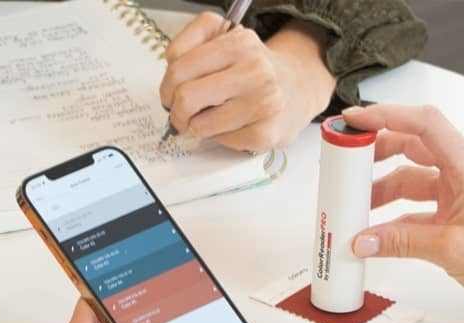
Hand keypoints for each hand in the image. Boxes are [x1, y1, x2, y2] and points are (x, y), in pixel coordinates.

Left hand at [160, 14, 334, 150]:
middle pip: (186, 97)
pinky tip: (231, 124)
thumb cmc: (251, 68)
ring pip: (200, 125)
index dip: (166, 86)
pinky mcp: (266, 133)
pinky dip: (218, 137)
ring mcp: (265, 103)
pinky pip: (220, 142)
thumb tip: (169, 81)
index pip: (178, 66)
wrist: (297, 87)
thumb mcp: (221, 40)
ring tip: (210, 116)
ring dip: (196, 125)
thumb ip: (188, 47)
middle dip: (176, 109)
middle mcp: (256, 70)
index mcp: (240, 43)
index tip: (171, 92)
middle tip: (182, 112)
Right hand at [344, 104, 463, 308]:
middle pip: (416, 146)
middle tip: (349, 160)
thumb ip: (400, 241)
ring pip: (416, 177)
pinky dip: (399, 213)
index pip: (426, 125)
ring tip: (358, 204)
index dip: (387, 115)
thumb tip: (363, 239)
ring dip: (385, 188)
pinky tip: (381, 229)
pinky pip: (423, 203)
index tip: (356, 120)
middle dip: (379, 151)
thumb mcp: (449, 250)